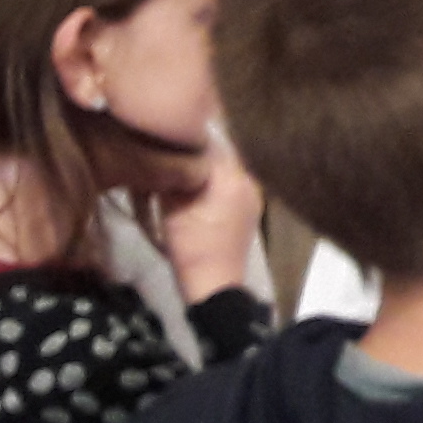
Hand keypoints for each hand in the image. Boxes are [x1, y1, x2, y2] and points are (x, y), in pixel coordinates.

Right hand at [159, 143, 265, 304]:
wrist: (215, 284)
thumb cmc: (190, 246)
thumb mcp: (173, 205)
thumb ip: (175, 171)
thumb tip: (169, 148)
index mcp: (231, 176)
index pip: (209, 141)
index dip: (186, 138)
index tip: (168, 137)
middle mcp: (248, 179)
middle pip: (221, 153)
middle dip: (197, 152)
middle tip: (173, 152)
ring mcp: (254, 194)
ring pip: (227, 169)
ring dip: (208, 167)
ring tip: (184, 170)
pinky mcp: (252, 208)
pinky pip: (233, 184)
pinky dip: (217, 182)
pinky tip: (200, 189)